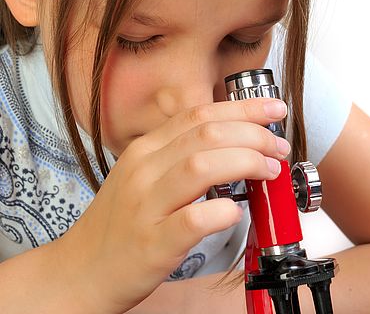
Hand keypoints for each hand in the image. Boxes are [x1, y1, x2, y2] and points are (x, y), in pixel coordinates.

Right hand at [55, 98, 288, 313]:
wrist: (82, 269)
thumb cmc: (121, 222)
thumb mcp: (143, 174)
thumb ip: (180, 154)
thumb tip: (233, 140)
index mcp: (145, 149)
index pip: (198, 114)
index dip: (241, 108)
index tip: (272, 109)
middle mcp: (144, 169)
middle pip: (206, 134)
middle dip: (252, 133)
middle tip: (278, 145)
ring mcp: (146, 205)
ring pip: (200, 166)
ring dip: (244, 162)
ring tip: (268, 170)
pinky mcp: (152, 242)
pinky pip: (192, 220)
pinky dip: (221, 211)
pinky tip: (237, 210)